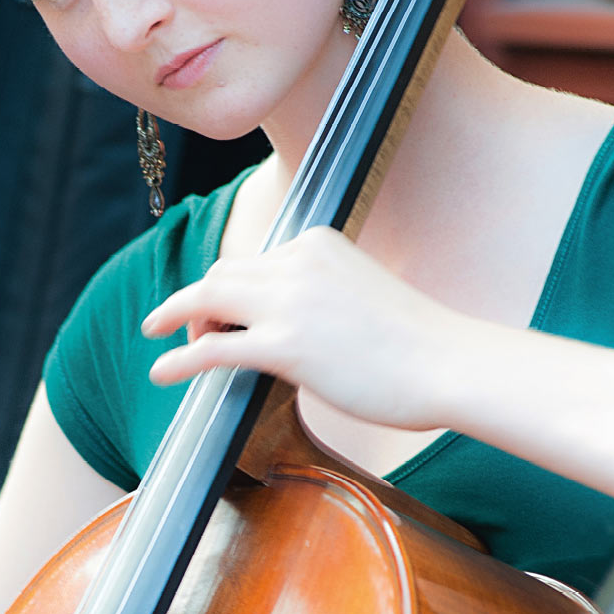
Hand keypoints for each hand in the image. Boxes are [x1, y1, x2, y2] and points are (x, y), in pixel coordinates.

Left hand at [142, 226, 462, 430]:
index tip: (218, 311)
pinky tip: (161, 371)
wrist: (451, 362)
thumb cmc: (417, 340)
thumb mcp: (360, 290)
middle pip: (222, 273)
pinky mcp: (286, 345)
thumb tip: (290, 318)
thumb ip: (320, 291)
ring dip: (182, 320)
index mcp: (315, 242)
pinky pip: (213, 347)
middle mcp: (296, 262)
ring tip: (165, 343)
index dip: (227, 288)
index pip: (252, 259)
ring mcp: (289, 302)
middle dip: (199, 301)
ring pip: (209, 299)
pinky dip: (180, 357)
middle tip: (191, 331)